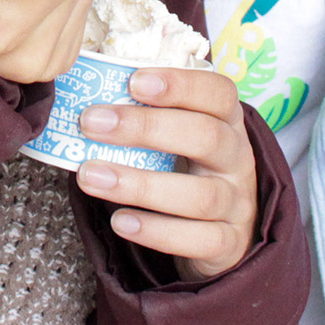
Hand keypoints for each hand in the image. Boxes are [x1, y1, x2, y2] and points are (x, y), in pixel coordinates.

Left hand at [74, 67, 260, 281]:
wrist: (222, 230)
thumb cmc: (187, 168)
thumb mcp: (179, 136)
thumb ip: (145, 116)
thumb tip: (87, 102)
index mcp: (227, 121)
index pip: (218, 92)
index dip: (180, 84)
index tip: (133, 81)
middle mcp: (237, 159)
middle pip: (207, 136)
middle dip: (146, 128)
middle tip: (91, 123)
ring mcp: (237, 203)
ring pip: (199, 195)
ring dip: (139, 185)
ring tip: (90, 176)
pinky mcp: (229, 244)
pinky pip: (199, 240)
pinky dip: (157, 231)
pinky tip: (120, 221)